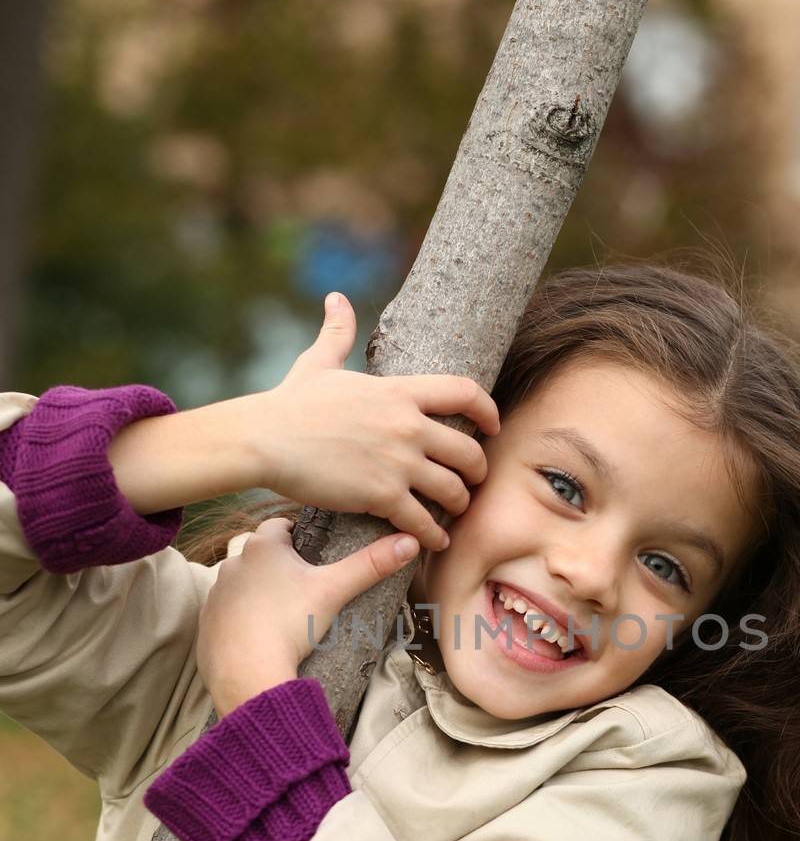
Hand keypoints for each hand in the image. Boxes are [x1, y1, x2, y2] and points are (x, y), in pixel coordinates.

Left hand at [197, 516, 420, 716]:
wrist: (247, 672)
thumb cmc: (290, 623)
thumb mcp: (335, 590)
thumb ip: (371, 564)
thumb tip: (410, 542)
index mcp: (261, 547)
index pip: (281, 525)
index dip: (300, 533)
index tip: (316, 549)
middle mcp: (232, 564)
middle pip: (261, 555)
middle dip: (281, 565)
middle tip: (307, 584)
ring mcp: (215, 595)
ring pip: (242, 584)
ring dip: (259, 592)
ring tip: (285, 613)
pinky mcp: (206, 625)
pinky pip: (226, 615)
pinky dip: (242, 620)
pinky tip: (260, 635)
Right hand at [252, 292, 499, 551]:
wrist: (264, 438)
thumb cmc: (289, 403)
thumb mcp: (319, 363)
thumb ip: (337, 333)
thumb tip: (336, 299)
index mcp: (399, 391)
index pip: (466, 392)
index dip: (489, 410)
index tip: (494, 426)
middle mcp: (408, 425)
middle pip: (469, 450)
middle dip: (478, 470)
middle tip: (473, 481)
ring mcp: (398, 462)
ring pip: (453, 489)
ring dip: (459, 504)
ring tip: (455, 512)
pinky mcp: (383, 495)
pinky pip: (424, 520)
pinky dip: (435, 535)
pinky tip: (436, 541)